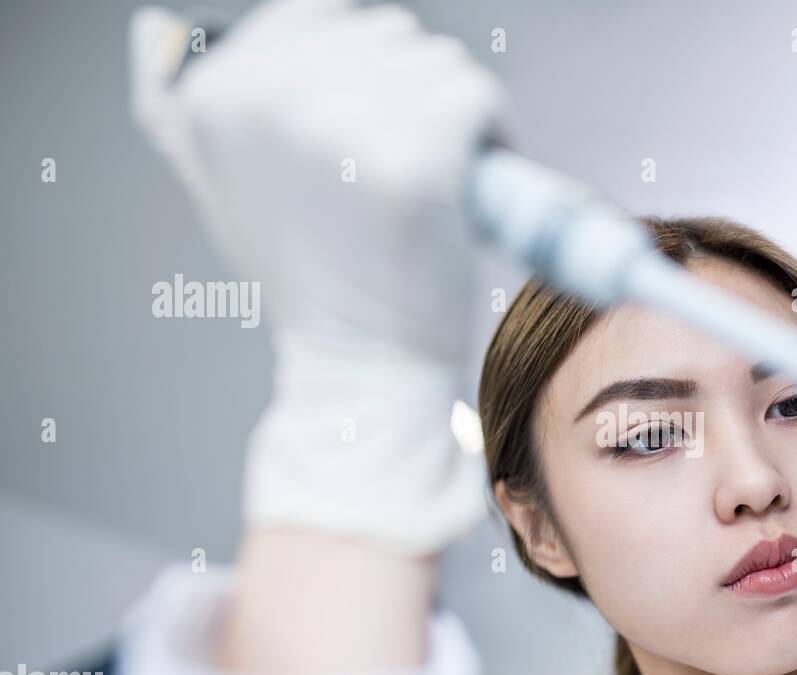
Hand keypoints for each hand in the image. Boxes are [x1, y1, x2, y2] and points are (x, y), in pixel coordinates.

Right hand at [129, 0, 507, 551]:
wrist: (362, 365)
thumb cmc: (311, 280)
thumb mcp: (223, 188)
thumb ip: (184, 108)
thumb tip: (151, 26)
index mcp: (218, 95)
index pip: (320, 17)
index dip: (364, 74)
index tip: (369, 135)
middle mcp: (273, 99)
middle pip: (387, 36)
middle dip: (412, 98)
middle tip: (403, 174)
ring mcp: (346, 126)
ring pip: (438, 64)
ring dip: (454, 120)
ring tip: (432, 189)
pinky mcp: (417, 156)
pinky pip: (478, 96)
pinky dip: (493, 138)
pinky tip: (465, 194)